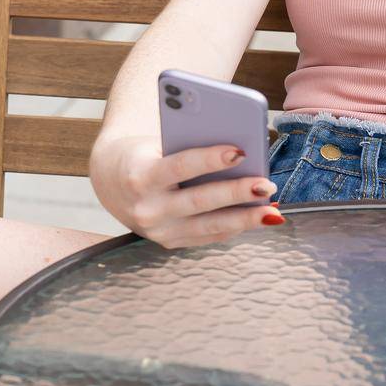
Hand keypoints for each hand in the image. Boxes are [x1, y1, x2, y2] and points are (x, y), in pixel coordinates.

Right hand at [88, 134, 282, 248]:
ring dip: (245, 219)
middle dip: (236, 194)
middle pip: (200, 201)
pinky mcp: (170, 243)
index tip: (240, 151)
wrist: (112, 180)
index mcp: (140, 176)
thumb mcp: (159, 142)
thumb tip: (241, 154)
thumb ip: (190, 147)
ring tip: (273, 211)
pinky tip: (259, 218)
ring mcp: (158, 231)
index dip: (210, 159)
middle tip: (266, 185)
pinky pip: (209, 236)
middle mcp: (147, 209)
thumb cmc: (146, 152)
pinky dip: (236, 227)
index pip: (180, 167)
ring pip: (209, 227)